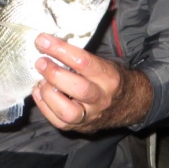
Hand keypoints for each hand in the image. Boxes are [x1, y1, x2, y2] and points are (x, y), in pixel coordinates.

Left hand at [31, 34, 152, 132]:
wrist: (129, 104)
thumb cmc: (110, 78)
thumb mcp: (104, 63)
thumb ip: (81, 57)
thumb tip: (50, 45)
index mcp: (109, 77)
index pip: (83, 62)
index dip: (60, 50)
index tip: (43, 40)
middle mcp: (101, 98)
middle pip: (78, 89)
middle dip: (54, 74)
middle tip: (40, 62)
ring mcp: (91, 116)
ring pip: (68, 112)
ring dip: (48, 94)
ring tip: (41, 80)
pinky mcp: (80, 128)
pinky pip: (58, 122)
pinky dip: (44, 106)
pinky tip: (39, 92)